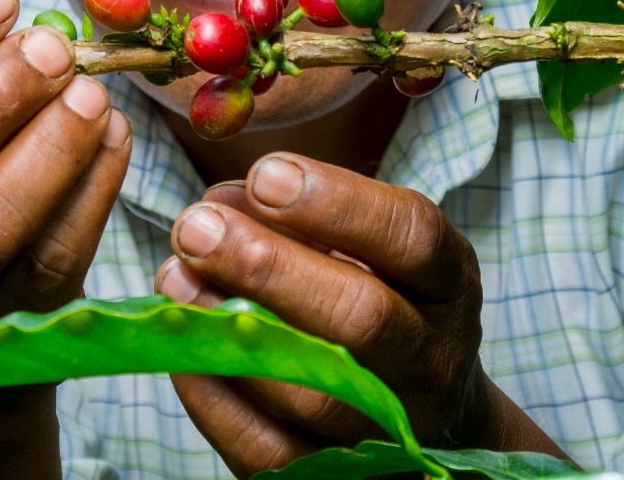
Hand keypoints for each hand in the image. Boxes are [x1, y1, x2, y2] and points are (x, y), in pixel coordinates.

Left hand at [154, 155, 563, 475]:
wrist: (423, 409)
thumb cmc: (382, 295)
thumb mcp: (373, 244)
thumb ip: (305, 214)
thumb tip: (219, 203)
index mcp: (449, 284)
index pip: (414, 239)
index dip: (339, 204)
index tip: (264, 174)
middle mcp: (431, 360)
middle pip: (362, 319)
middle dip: (269, 267)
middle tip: (196, 226)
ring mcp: (389, 429)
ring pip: (313, 392)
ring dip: (231, 330)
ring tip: (174, 277)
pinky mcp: (335, 477)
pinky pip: (269, 451)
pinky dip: (215, 398)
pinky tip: (178, 343)